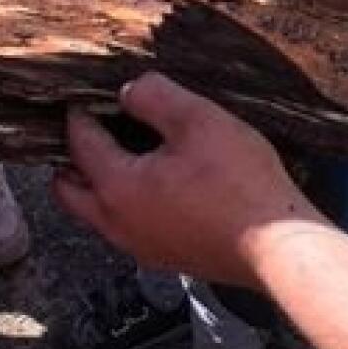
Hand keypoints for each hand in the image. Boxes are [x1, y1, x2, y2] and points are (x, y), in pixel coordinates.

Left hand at [53, 73, 325, 287]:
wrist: (278, 246)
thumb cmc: (240, 183)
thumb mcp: (198, 120)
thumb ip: (155, 97)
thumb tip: (129, 91)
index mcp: (117, 187)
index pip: (79, 143)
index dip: (80, 114)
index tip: (85, 95)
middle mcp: (118, 223)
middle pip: (69, 189)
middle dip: (71, 156)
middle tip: (90, 128)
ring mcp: (140, 246)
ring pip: (95, 213)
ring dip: (96, 183)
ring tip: (121, 152)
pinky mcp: (166, 257)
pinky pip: (126, 227)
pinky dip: (123, 203)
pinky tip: (156, 183)